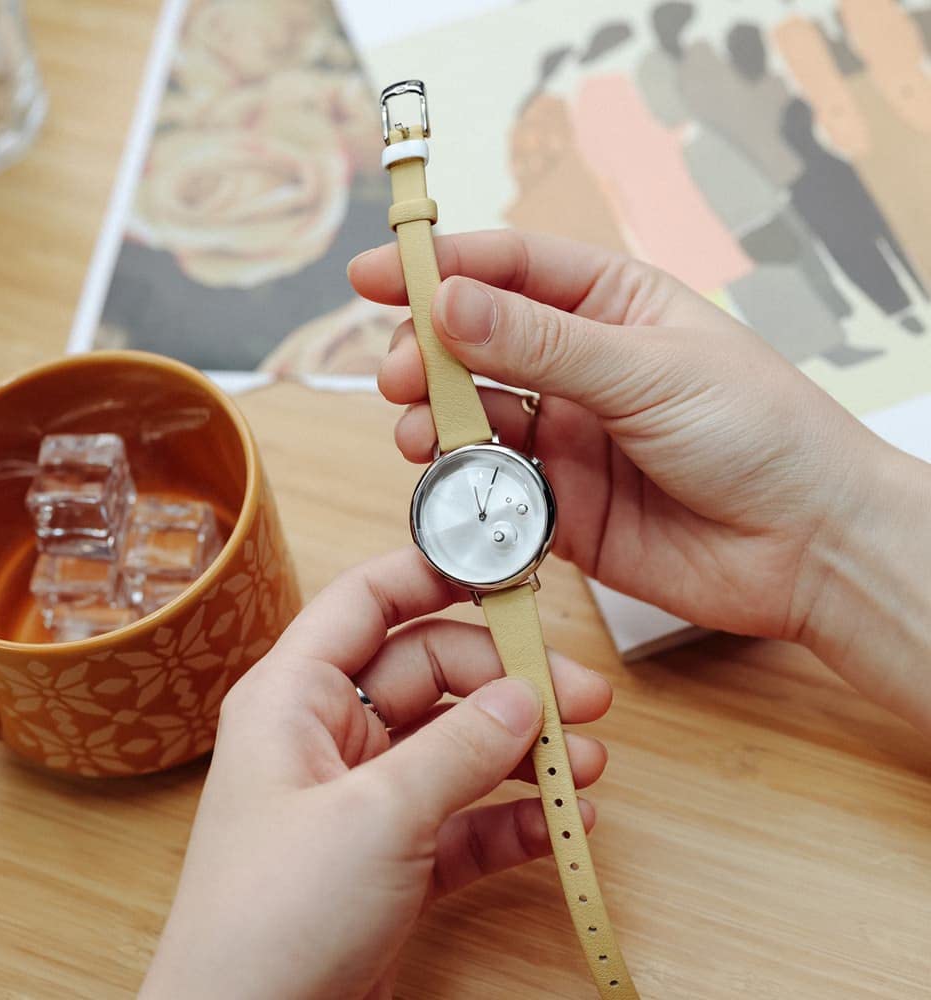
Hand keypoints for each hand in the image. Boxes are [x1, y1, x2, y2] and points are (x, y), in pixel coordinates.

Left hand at [140, 548, 612, 999]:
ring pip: (455, 746)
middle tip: (581, 701)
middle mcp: (329, 735)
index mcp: (295, 696)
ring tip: (586, 767)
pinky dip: (511, 818)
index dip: (434, 574)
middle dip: (508, 683)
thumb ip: (457, 749)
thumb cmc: (271, 919)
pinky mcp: (390, 858)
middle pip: (431, 672)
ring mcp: (362, 797)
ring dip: (522, 753)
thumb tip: (525, 698)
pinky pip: (462, 818)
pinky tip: (561, 825)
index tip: (507, 573)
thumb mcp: (375, 816)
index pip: (368, 601)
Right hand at [350, 230, 930, 730]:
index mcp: (614, 308)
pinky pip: (493, 490)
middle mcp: (583, 370)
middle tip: (400, 371)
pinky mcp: (561, 507)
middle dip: (430, 352)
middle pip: (479, 345)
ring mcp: (568, 439)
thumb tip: (450, 303)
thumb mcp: (648, 370)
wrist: (807, 548)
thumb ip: (543, 344)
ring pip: (476, 418)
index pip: (514, 269)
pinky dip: (463, 486)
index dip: (444, 267)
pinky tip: (450, 484)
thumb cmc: (758, 434)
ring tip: (418, 430)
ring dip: (436, 419)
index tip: (378, 274)